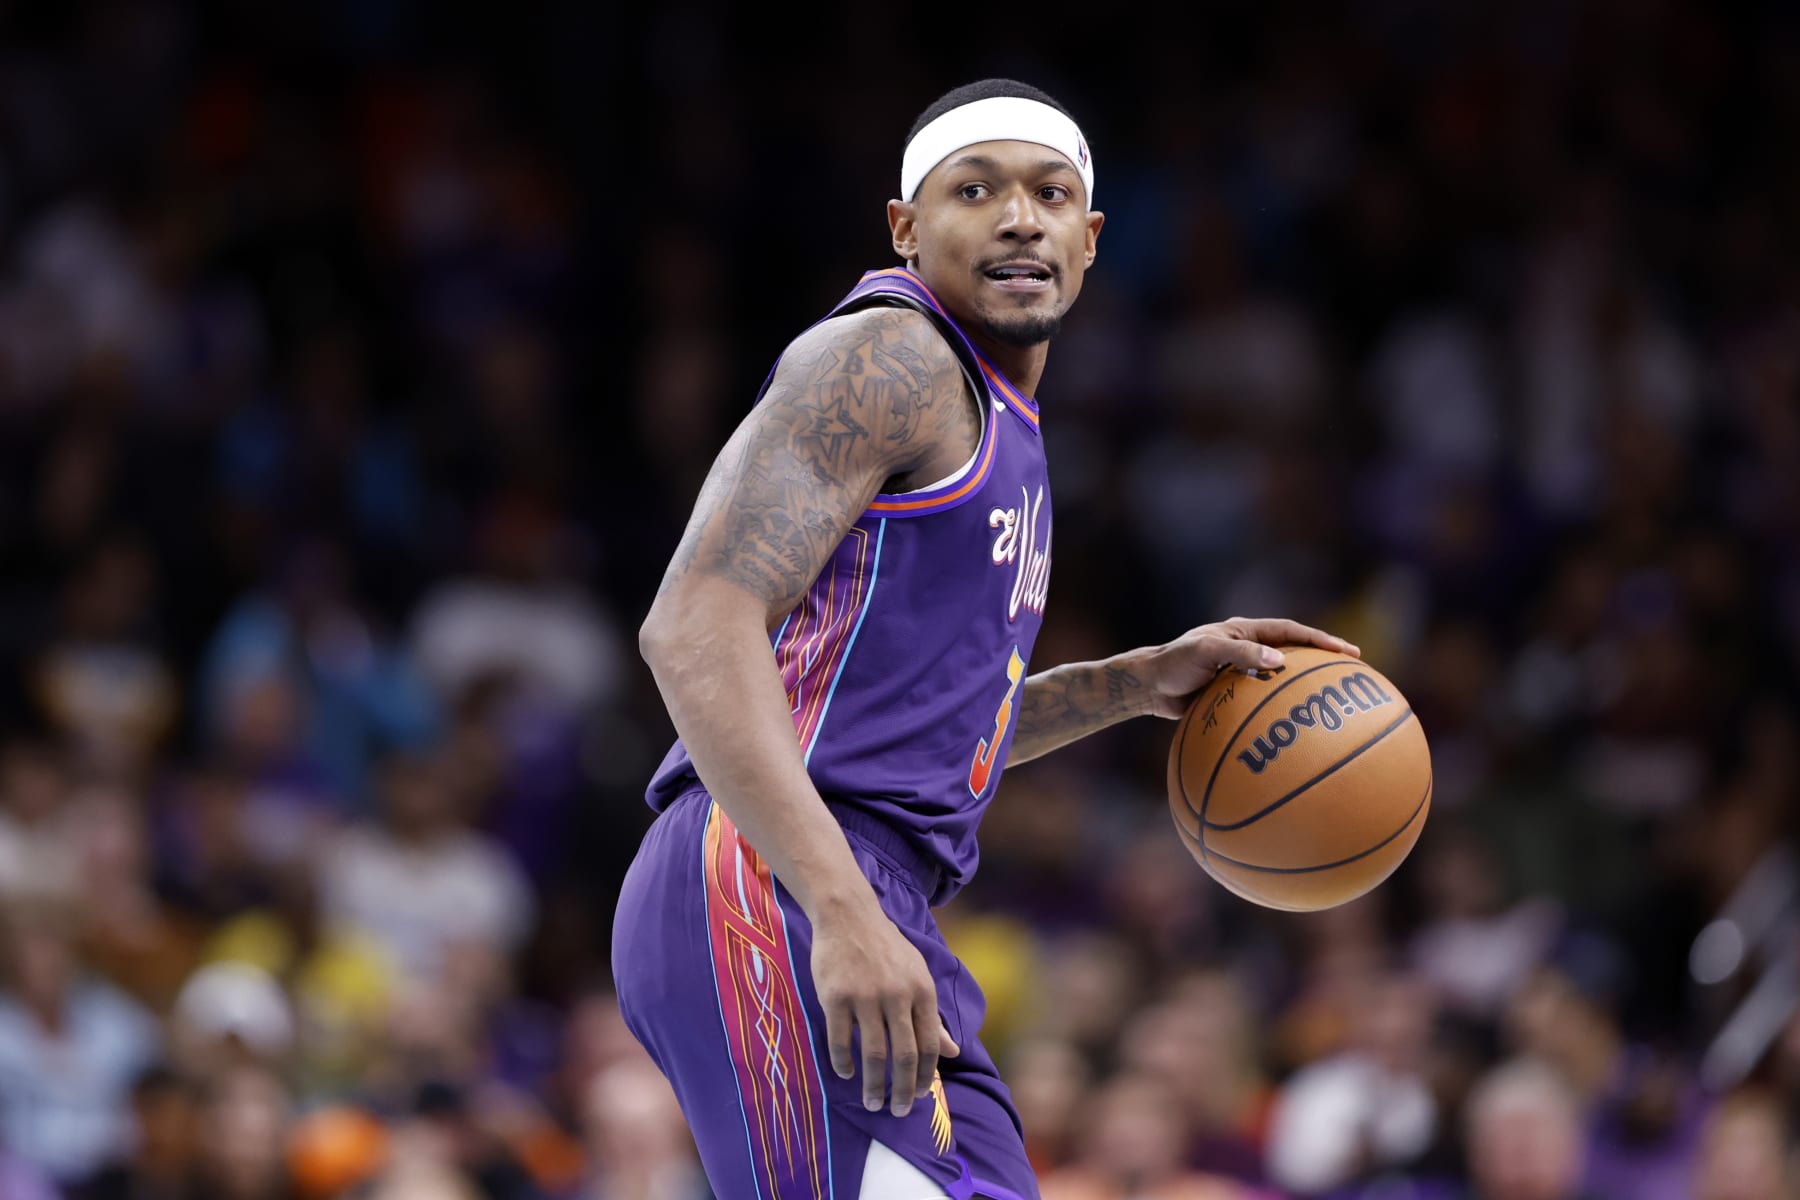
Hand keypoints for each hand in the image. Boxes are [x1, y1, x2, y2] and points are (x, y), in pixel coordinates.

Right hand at [811, 898, 959, 1116]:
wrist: (848, 914)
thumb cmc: (886, 947)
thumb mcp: (917, 975)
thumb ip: (932, 1016)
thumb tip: (954, 1052)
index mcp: (921, 991)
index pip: (929, 1045)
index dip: (927, 1076)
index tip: (920, 1096)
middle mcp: (896, 995)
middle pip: (903, 1056)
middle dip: (903, 1090)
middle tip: (899, 1111)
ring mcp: (864, 996)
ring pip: (873, 1053)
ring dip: (873, 1084)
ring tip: (872, 1102)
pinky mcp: (835, 996)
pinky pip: (839, 1039)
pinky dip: (843, 1062)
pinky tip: (846, 1073)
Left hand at [1130, 616, 1360, 719]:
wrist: (1148, 687)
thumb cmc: (1174, 663)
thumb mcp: (1205, 653)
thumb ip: (1239, 654)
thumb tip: (1279, 661)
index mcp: (1245, 631)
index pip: (1292, 632)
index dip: (1321, 641)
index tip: (1348, 653)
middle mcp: (1247, 648)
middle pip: (1294, 652)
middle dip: (1324, 661)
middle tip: (1354, 673)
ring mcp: (1242, 672)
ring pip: (1282, 679)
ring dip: (1305, 688)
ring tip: (1331, 703)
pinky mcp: (1234, 695)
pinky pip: (1263, 703)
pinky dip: (1279, 713)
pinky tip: (1293, 732)